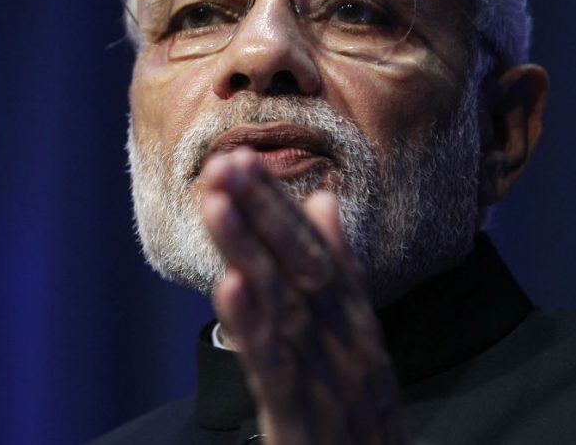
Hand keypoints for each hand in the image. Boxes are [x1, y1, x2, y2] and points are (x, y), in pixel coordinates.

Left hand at [201, 148, 404, 444]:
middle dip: (263, 212)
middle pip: (300, 266)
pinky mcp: (299, 418)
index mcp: (352, 319)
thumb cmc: (357, 409)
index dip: (276, 204)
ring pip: (282, 305)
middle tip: (227, 162)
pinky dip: (251, 325)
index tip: (242, 157)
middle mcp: (344, 340)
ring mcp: (326, 378)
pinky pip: (273, 367)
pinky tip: (227, 287)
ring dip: (248, 251)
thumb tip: (323, 202)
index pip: (313, 249)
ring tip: (218, 204)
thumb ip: (340, 269)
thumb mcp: (356, 334)